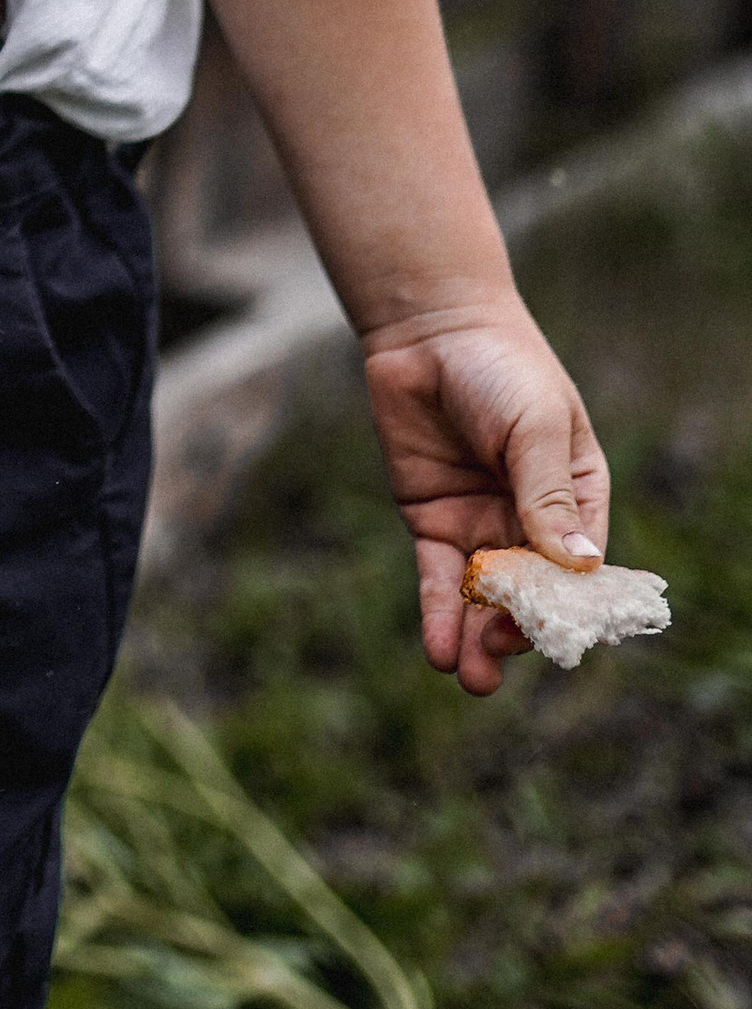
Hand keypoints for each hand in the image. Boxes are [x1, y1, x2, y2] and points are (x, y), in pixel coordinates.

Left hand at [360, 301, 611, 697]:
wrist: (427, 330)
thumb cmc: (500, 368)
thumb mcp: (534, 425)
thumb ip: (547, 492)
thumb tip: (578, 563)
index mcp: (578, 496)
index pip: (580, 566)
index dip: (568, 604)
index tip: (553, 637)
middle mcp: (531, 519)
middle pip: (530, 591)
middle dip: (516, 632)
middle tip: (494, 659)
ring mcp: (481, 523)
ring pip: (483, 596)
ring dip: (477, 639)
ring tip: (470, 679)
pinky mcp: (433, 519)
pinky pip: (439, 577)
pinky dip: (438, 612)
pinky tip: (438, 649)